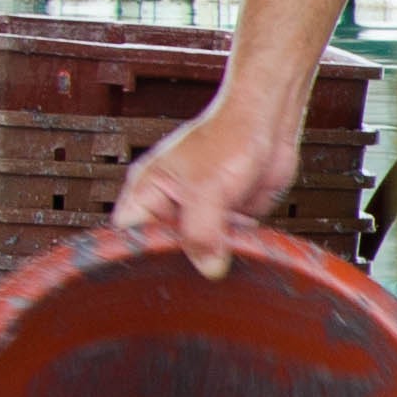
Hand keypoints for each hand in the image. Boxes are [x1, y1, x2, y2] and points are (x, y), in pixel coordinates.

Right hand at [110, 101, 302, 277]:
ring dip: (213, 256)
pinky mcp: (224, 218)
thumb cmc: (229, 136)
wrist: (268, 124)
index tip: (163, 271)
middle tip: (200, 270)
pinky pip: (223, 246)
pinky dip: (234, 250)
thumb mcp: (207, 188)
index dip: (141, 255)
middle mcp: (168, 204)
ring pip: (197, 251)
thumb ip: (201, 231)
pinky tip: (244, 248)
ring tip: (225, 256)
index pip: (129, 235)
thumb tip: (207, 268)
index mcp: (147, 190)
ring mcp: (197, 213)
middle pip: (164, 249)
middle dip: (182, 261)